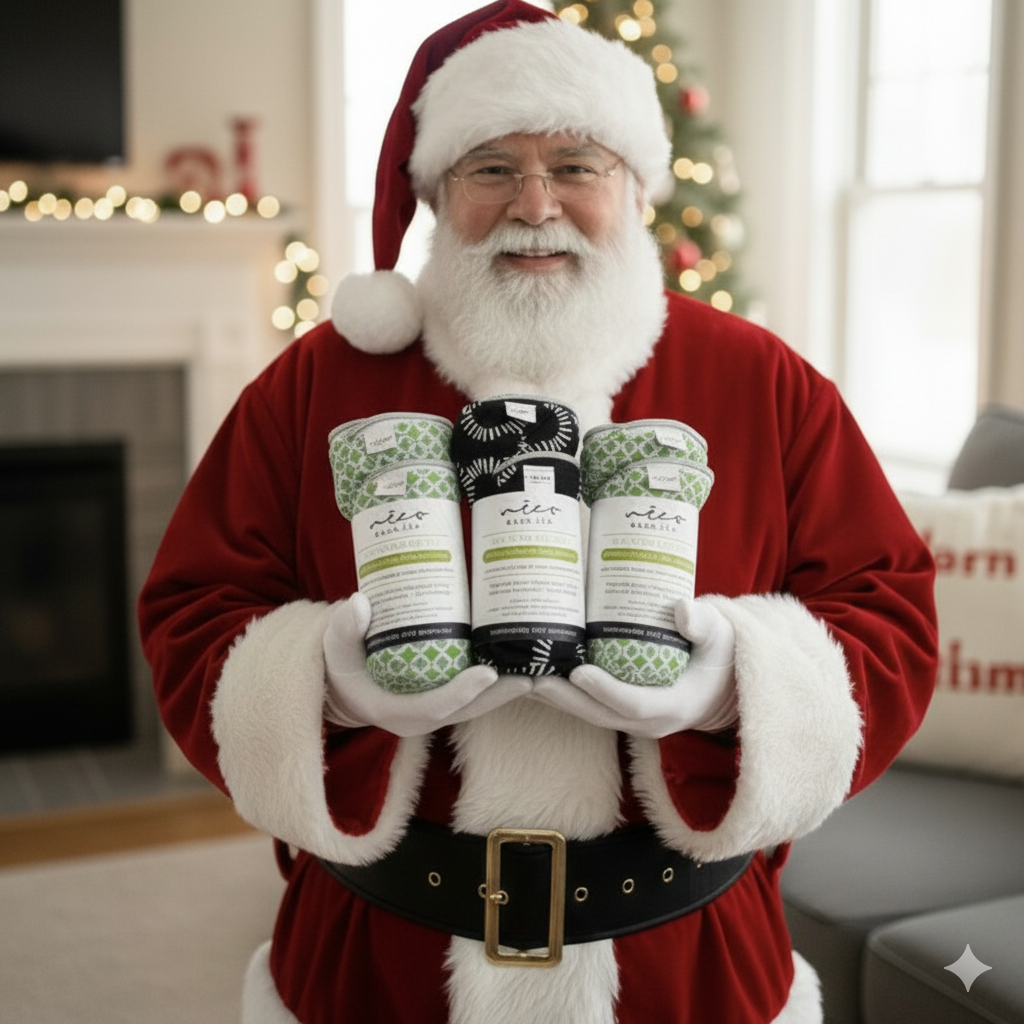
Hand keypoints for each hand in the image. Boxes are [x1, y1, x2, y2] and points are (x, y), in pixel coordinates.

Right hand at [322, 593, 529, 735]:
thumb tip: (359, 603)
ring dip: (507, 689)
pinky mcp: (442, 700)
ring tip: (540, 667)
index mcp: (394, 711)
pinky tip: (520, 661)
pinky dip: (498, 683)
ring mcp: (434, 710)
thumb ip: (344, 628)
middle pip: (469, 710)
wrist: (340, 683)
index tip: (488, 673)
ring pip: (478, 705)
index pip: (436, 706)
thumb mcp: (333, 648)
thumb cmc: (338, 665)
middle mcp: (420, 717)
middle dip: (501, 693)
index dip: (463, 692)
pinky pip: (475, 696)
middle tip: (533, 673)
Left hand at [531, 598, 737, 737]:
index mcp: (674, 704)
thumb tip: (681, 609)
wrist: (724, 680)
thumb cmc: (721, 651)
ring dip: (556, 700)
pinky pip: (590, 706)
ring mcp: (634, 718)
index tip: (579, 672)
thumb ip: (703, 624)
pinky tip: (537, 678)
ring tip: (522, 679)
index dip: (605, 690)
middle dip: (565, 699)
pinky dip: (564, 695)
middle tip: (532, 679)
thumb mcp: (720, 634)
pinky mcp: (623, 710)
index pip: (633, 704)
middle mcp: (651, 720)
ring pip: (590, 713)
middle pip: (600, 714)